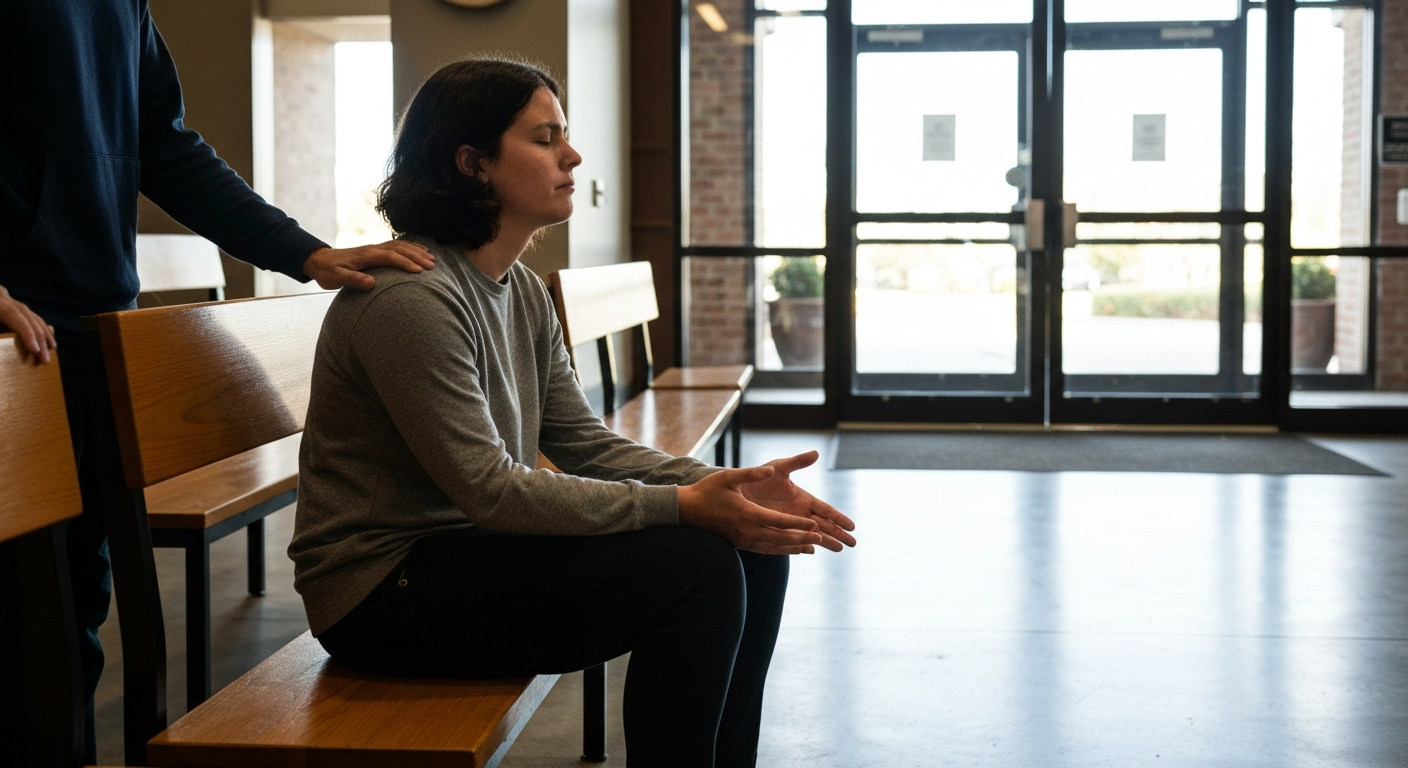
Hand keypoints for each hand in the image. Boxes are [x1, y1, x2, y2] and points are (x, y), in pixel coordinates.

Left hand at [0, 284, 55, 364]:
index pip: (15, 315)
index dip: (27, 333)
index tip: (36, 351)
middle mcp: (2, 297)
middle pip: (26, 316)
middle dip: (38, 338)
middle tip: (45, 359)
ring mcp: (3, 298)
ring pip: (28, 313)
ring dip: (41, 331)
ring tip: (51, 348)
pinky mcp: (3, 301)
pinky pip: (23, 313)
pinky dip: (34, 324)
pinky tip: (43, 333)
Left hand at [302, 240, 435, 290]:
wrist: (318, 260)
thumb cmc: (327, 271)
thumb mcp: (337, 278)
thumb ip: (354, 280)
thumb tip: (371, 283)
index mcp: (366, 256)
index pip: (391, 257)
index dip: (406, 263)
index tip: (419, 271)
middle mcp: (372, 249)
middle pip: (399, 249)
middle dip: (417, 256)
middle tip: (432, 265)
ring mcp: (374, 248)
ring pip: (400, 246)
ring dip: (416, 251)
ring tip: (431, 258)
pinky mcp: (375, 251)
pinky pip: (396, 246)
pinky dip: (409, 247)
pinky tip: (418, 250)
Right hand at [678, 465, 824, 554]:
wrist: (687, 511)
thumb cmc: (707, 491)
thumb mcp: (728, 477)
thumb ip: (751, 474)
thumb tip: (770, 469)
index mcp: (746, 513)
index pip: (778, 521)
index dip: (797, 523)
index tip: (814, 524)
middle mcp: (747, 530)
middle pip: (780, 538)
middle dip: (801, 538)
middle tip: (821, 539)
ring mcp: (743, 539)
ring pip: (773, 547)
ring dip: (793, 547)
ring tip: (812, 547)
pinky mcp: (739, 543)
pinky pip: (764, 550)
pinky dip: (780, 551)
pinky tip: (791, 550)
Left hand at [739, 451, 855, 551]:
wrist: (736, 488)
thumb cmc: (758, 476)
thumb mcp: (779, 467)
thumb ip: (797, 462)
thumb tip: (816, 453)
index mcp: (803, 498)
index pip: (825, 510)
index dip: (838, 518)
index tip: (852, 526)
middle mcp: (798, 512)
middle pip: (823, 525)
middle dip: (838, 534)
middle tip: (853, 544)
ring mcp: (788, 523)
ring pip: (811, 535)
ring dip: (825, 542)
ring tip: (839, 549)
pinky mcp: (776, 530)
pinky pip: (792, 540)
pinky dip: (802, 545)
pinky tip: (812, 550)